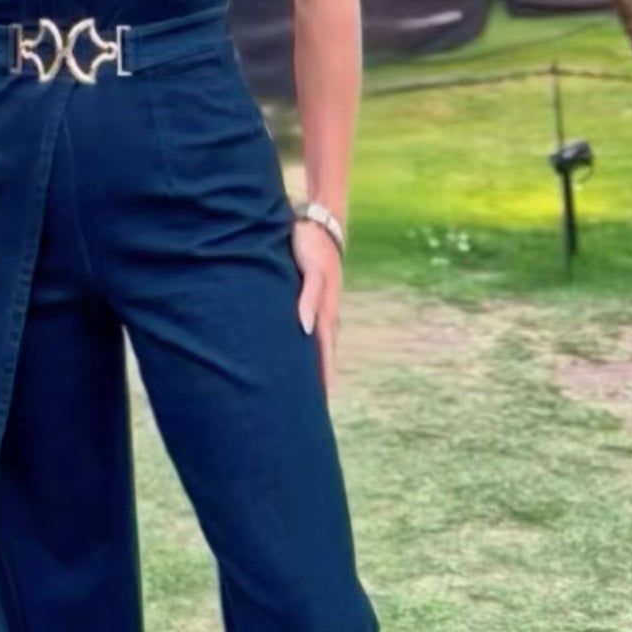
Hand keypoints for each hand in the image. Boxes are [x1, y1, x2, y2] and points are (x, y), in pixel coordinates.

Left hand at [291, 218, 342, 399]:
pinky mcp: (316, 298)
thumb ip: (307, 297)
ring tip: (312, 393)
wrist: (320, 220)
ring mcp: (323, 306)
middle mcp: (326, 312)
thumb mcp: (310, 268)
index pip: (323, 353)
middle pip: (324, 354)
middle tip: (317, 411)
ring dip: (317, 366)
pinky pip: (315, 330)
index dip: (322, 379)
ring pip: (320, 344)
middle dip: (321, 381)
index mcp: (325, 309)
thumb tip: (305, 329)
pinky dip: (312, 348)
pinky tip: (305, 356)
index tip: (322, 404)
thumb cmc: (310, 244)